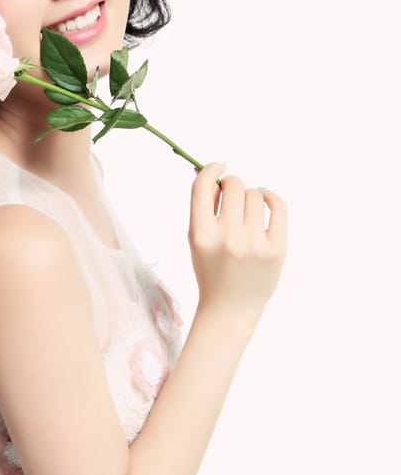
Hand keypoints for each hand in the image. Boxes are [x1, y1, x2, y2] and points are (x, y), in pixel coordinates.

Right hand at [188, 163, 287, 316]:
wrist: (230, 308)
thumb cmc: (211, 269)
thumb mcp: (196, 241)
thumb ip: (203, 208)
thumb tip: (215, 172)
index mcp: (201, 235)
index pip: (203, 187)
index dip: (210, 169)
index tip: (218, 166)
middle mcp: (227, 238)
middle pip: (234, 185)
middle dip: (232, 184)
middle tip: (232, 195)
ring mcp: (254, 244)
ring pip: (255, 195)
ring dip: (250, 197)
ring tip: (246, 213)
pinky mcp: (276, 249)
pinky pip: (278, 205)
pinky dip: (270, 197)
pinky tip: (265, 200)